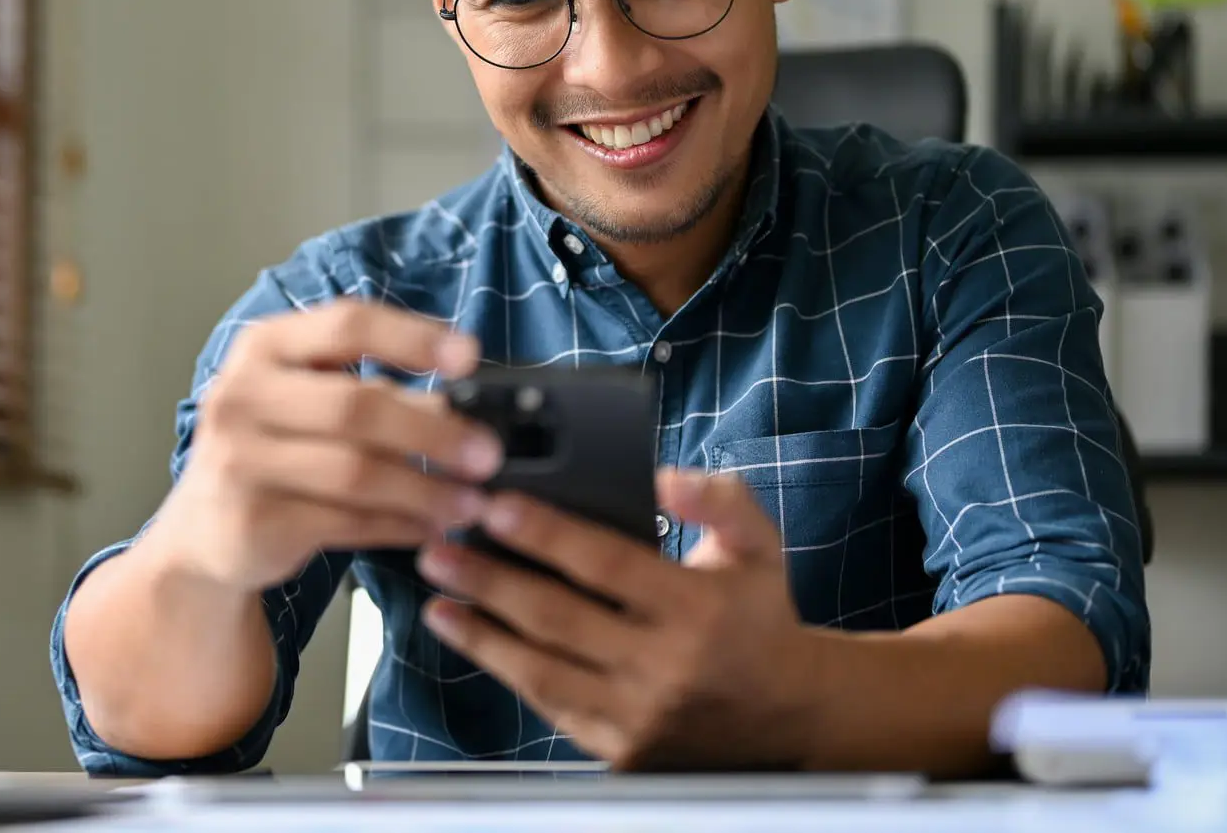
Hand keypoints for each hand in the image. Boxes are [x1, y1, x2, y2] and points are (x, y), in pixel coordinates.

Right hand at [149, 299, 502, 593]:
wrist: (201, 534)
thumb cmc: (269, 453)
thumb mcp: (307, 403)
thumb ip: (374, 393)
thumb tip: (463, 406)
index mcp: (262, 348)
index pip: (345, 325)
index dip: (412, 338)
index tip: (469, 356)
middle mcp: (241, 396)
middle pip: (355, 405)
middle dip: (433, 432)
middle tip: (487, 453)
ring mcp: (240, 461)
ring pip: (356, 473)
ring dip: (426, 490)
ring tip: (472, 503)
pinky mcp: (253, 522)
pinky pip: (346, 523)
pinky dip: (400, 527)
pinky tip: (432, 529)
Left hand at [416, 467, 820, 769]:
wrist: (789, 713)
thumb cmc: (758, 615)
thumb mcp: (759, 544)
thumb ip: (718, 500)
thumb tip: (662, 478)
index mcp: (697, 609)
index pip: (606, 565)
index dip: (545, 534)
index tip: (493, 506)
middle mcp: (665, 668)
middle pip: (558, 618)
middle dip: (489, 580)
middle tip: (436, 548)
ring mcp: (639, 716)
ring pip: (542, 671)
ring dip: (480, 633)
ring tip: (436, 597)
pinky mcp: (620, 749)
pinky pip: (551, 705)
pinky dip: (507, 670)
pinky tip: (472, 638)